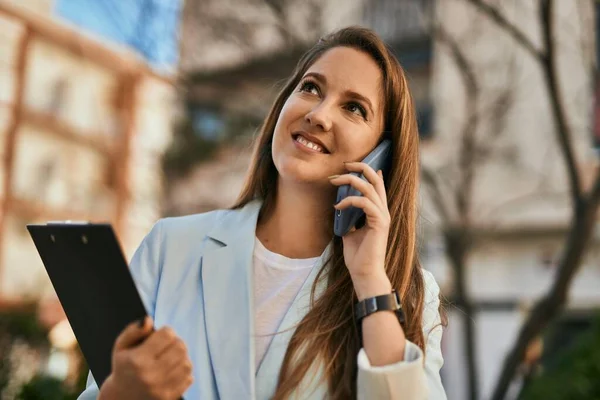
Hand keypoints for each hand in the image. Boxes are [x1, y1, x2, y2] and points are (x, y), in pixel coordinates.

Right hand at [100, 317, 192, 399]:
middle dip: (175, 342)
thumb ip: (134, 330)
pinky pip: (189, 377)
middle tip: (167, 346)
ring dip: (181, 357)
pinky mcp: (169, 398)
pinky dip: (183, 371)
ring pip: (187, 362)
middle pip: (180, 347)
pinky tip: (173, 370)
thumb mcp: (121, 346)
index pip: (167, 335)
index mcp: (137, 360)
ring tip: (170, 358)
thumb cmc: (124, 367)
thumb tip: (149, 319)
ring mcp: (161, 389)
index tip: (160, 336)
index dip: (166, 331)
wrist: (122, 397)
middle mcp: (150, 375)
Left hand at [329, 162, 392, 298]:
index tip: (350, 166)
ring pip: (369, 187)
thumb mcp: (350, 232)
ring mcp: (383, 216)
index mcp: (377, 212)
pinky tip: (338, 206)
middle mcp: (382, 211)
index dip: (367, 171)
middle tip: (344, 164)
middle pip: (375, 180)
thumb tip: (339, 207)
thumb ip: (348, 218)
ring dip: (350, 181)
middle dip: (360, 167)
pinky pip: (364, 203)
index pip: (377, 185)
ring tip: (334, 181)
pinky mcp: (379, 223)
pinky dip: (349, 201)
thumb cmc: (358, 256)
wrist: (364, 273)